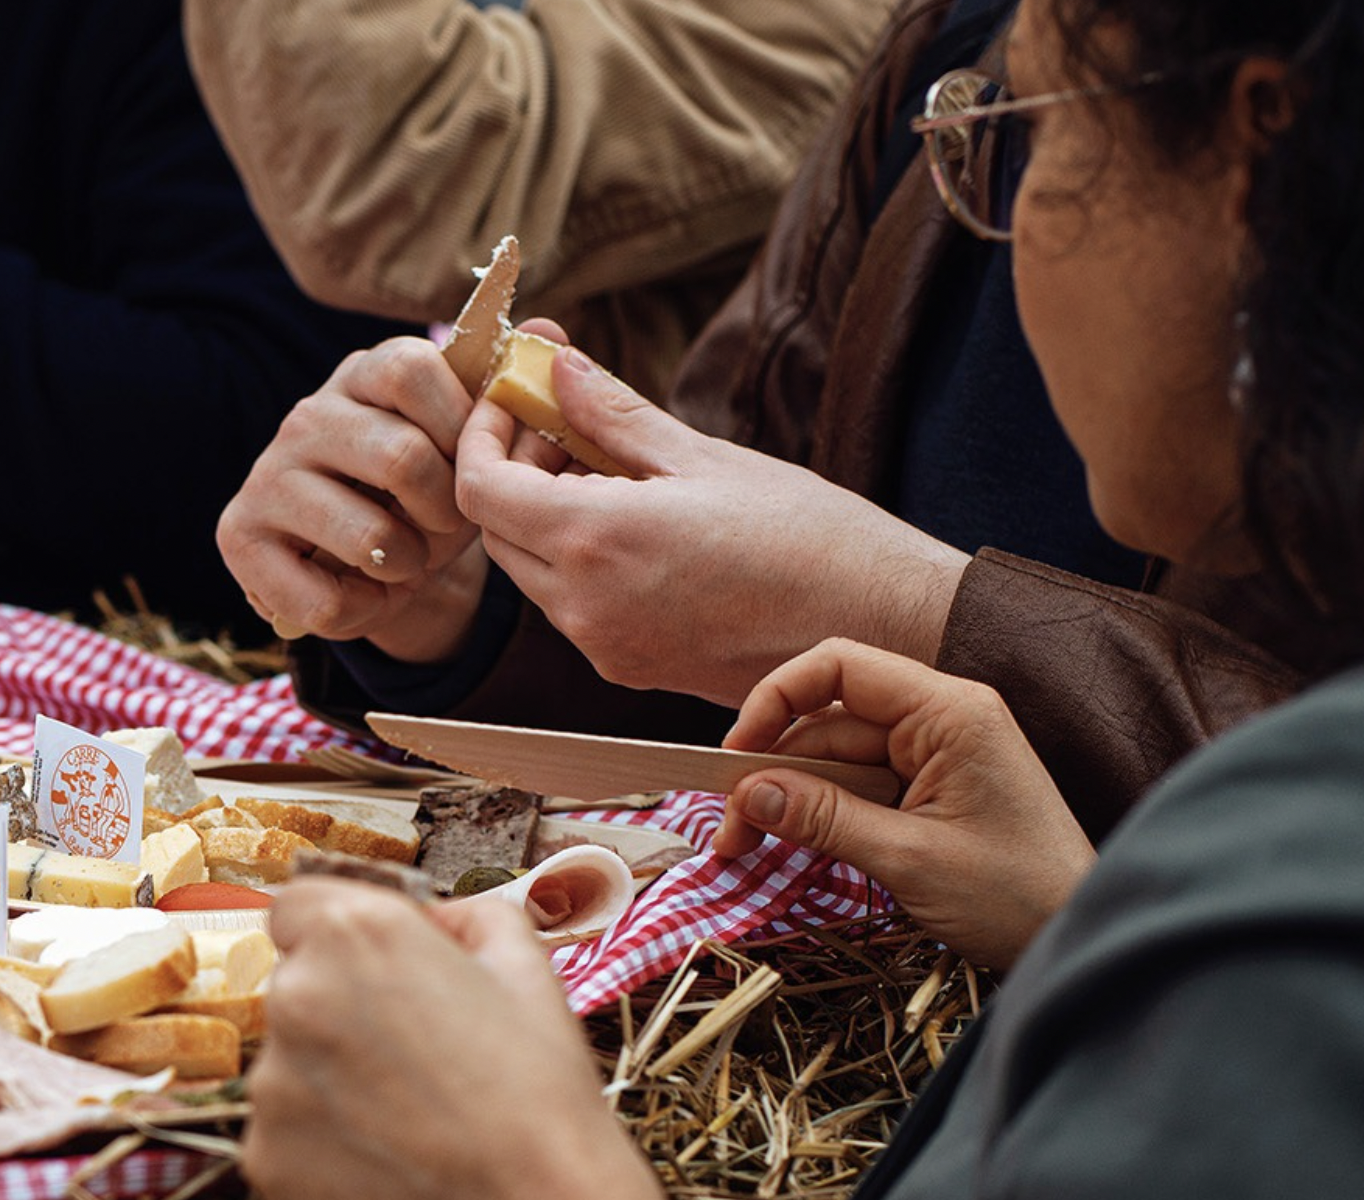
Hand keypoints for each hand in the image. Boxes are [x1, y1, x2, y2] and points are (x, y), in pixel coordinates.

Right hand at [217, 335, 493, 658]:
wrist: (366, 566)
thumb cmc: (426, 495)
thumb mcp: (470, 444)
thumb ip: (507, 392)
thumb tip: (551, 333)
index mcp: (365, 373)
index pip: (414, 367)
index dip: (459, 427)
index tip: (469, 465)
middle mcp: (307, 415)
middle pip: (402, 457)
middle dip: (445, 512)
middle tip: (444, 528)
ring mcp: (267, 475)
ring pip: (369, 538)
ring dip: (407, 567)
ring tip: (404, 562)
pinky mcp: (239, 536)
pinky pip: (325, 598)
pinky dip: (363, 610)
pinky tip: (363, 592)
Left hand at [243, 880, 749, 1199]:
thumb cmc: (538, 1089)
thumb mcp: (524, 961)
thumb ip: (462, 916)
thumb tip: (429, 921)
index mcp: (350, 932)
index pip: (297, 906)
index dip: (341, 939)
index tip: (378, 975)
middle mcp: (292, 996)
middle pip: (293, 988)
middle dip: (340, 1013)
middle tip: (414, 1060)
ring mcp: (269, 1084)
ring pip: (287, 1068)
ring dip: (331, 1086)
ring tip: (411, 1123)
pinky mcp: (262, 1158)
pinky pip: (285, 1139)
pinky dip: (325, 1151)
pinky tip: (391, 1166)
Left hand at [452, 339, 970, 704]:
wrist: (882, 629)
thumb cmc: (812, 538)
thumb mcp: (706, 457)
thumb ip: (616, 416)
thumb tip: (559, 367)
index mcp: (597, 543)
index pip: (481, 489)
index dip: (482, 435)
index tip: (512, 398)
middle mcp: (585, 608)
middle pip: (498, 532)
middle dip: (514, 469)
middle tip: (563, 420)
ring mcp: (605, 647)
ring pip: (533, 571)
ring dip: (548, 514)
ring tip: (612, 466)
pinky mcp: (631, 668)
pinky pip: (574, 606)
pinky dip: (580, 556)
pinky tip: (635, 519)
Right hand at [711, 639, 1094, 968]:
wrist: (1079, 937)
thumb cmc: (1019, 897)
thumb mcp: (910, 859)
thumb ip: (824, 820)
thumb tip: (747, 793)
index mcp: (949, 712)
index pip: (840, 667)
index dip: (776, 700)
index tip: (737, 755)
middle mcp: (941, 721)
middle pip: (827, 723)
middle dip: (771, 773)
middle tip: (730, 834)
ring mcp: (935, 757)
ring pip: (835, 762)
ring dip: (787, 801)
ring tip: (746, 850)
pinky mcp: (930, 792)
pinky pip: (857, 790)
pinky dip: (818, 817)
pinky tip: (787, 845)